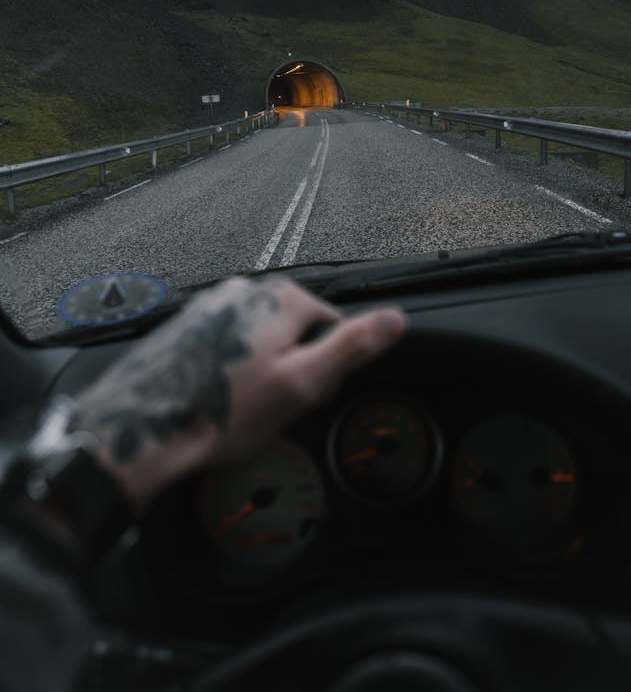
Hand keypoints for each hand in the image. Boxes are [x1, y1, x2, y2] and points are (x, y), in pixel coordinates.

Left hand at [74, 277, 406, 510]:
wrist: (142, 432)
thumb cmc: (222, 413)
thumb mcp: (302, 385)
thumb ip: (352, 346)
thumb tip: (397, 318)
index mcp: (280, 297)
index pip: (332, 324)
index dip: (327, 367)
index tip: (310, 397)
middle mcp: (244, 290)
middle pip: (295, 327)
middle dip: (294, 365)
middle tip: (275, 407)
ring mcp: (210, 305)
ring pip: (260, 337)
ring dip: (262, 367)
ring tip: (243, 407)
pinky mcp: (186, 325)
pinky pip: (227, 344)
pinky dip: (231, 369)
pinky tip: (219, 398)